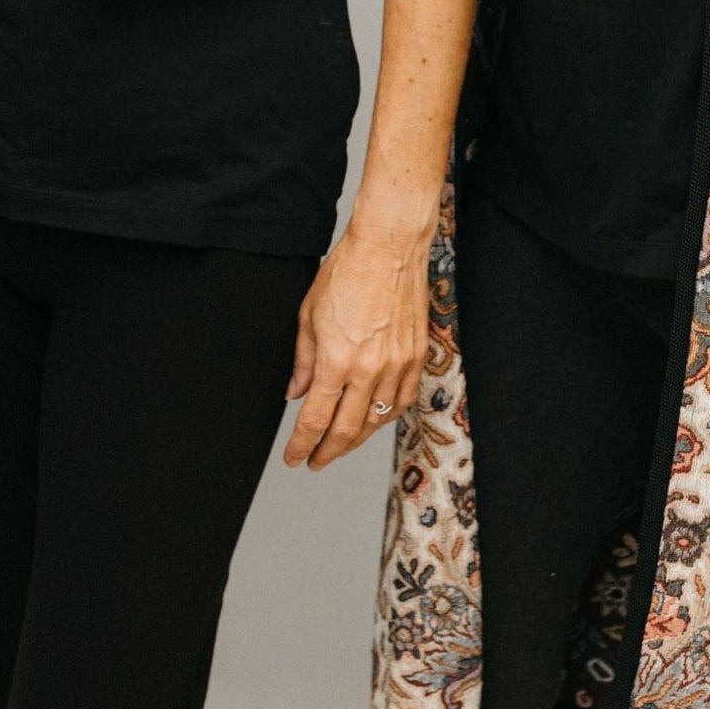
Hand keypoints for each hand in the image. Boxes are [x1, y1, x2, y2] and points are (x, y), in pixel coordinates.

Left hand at [282, 210, 431, 471]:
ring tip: (339, 446)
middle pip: (346, 430)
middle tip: (314, 461)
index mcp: (336, 360)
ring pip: (376, 420)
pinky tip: (372, 420)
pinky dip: (385, 417)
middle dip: (327, 452)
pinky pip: (402, 400)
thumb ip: (303, 361)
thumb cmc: (346, 272)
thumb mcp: (309, 315)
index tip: (293, 457)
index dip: (301, 444)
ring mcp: (397, 365)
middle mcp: (369, 369)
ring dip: (355, 440)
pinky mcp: (416, 356)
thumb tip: (296, 394)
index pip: (315, 419)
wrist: (390, 246)